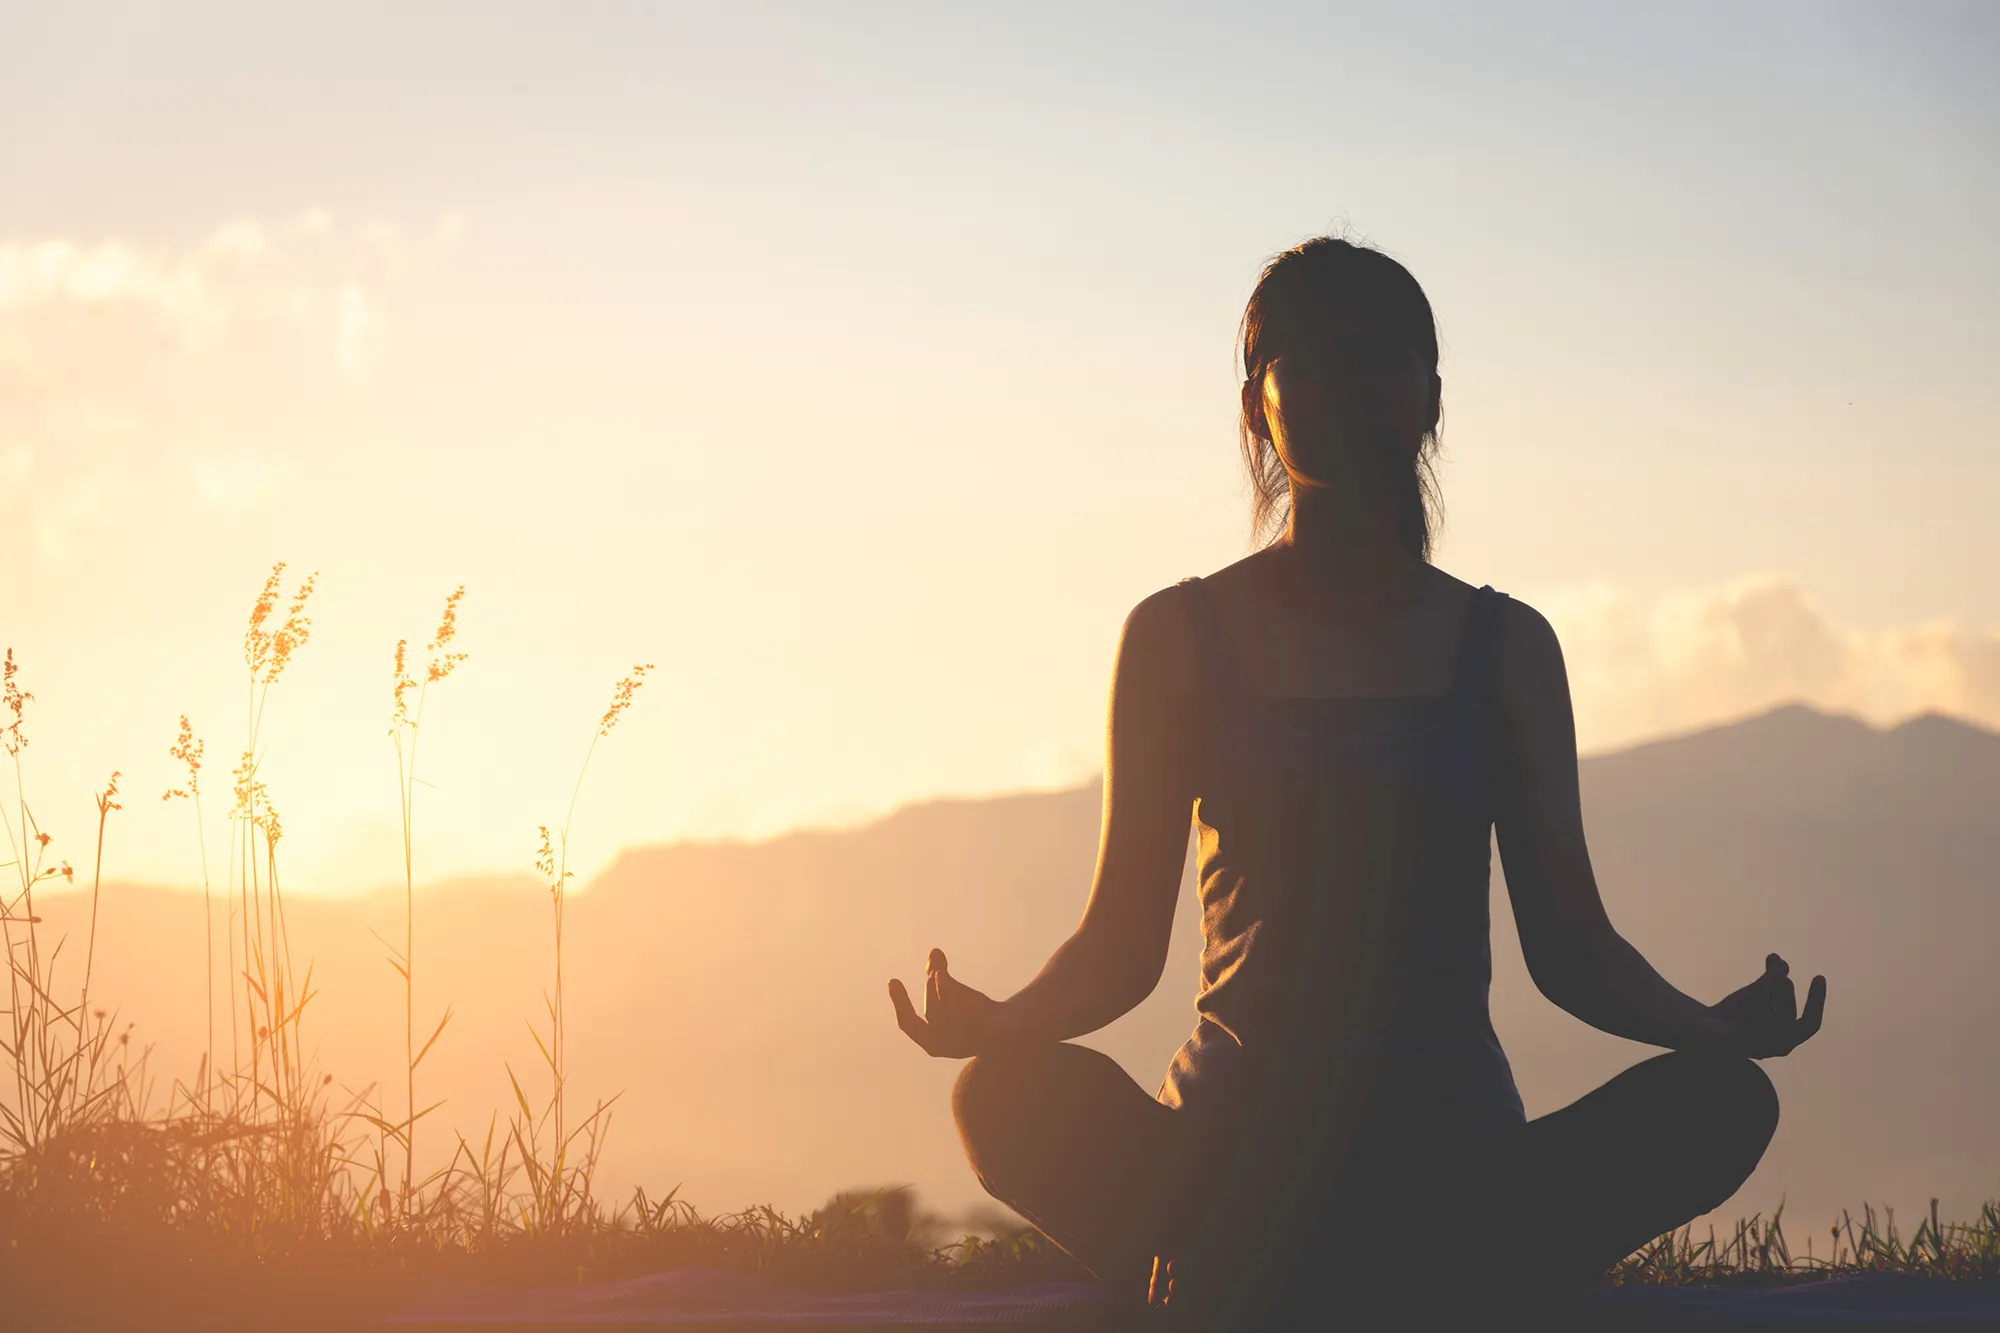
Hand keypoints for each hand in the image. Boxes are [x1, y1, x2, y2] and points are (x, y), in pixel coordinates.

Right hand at [888, 948, 1003, 1057]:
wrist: (1010, 1033)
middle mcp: (948, 1046)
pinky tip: (948, 975)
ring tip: (944, 973)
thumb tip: (934, 951)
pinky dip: (952, 988)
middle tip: (937, 970)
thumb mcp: (952, 996)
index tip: (893, 980)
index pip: (909, 1024)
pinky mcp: (987, 1031)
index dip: (900, 1002)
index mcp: (933, 1045)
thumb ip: (938, 976)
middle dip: (931, 987)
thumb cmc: (975, 1015)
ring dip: (942, 984)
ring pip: (950, 1006)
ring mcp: (968, 1039)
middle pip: (932, 1010)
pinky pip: (967, 1008)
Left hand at [1707, 953, 1826, 1057]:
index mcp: (1787, 1037)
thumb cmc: (1733, 1013)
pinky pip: (1748, 1020)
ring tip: (1755, 985)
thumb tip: (1779, 960)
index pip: (1811, 1023)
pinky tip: (1741, 1001)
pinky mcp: (1737, 1044)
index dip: (1817, 1001)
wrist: (1701, 1027)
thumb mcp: (1756, 991)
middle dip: (1783, 990)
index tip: (1819, 976)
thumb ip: (1771, 977)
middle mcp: (1776, 1047)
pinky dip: (1749, 1004)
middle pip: (1789, 1014)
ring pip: (1768, 1017)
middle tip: (1773, 974)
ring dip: (1763, 993)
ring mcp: (1758, 1048)